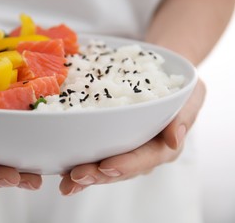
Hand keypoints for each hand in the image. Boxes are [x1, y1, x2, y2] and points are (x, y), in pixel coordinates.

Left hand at [59, 78, 205, 195]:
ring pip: (103, 165)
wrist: (161, 70)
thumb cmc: (178, 86)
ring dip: (84, 174)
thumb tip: (174, 141)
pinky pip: (93, 152)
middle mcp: (141, 152)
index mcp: (162, 146)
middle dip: (97, 175)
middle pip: (119, 168)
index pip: (144, 159)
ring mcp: (124, 148)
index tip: (107, 167)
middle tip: (76, 176)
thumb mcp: (191, 94)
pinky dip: (77, 158)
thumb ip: (184, 117)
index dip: (125, 165)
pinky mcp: (109, 139)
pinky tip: (60, 166)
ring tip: (65, 180)